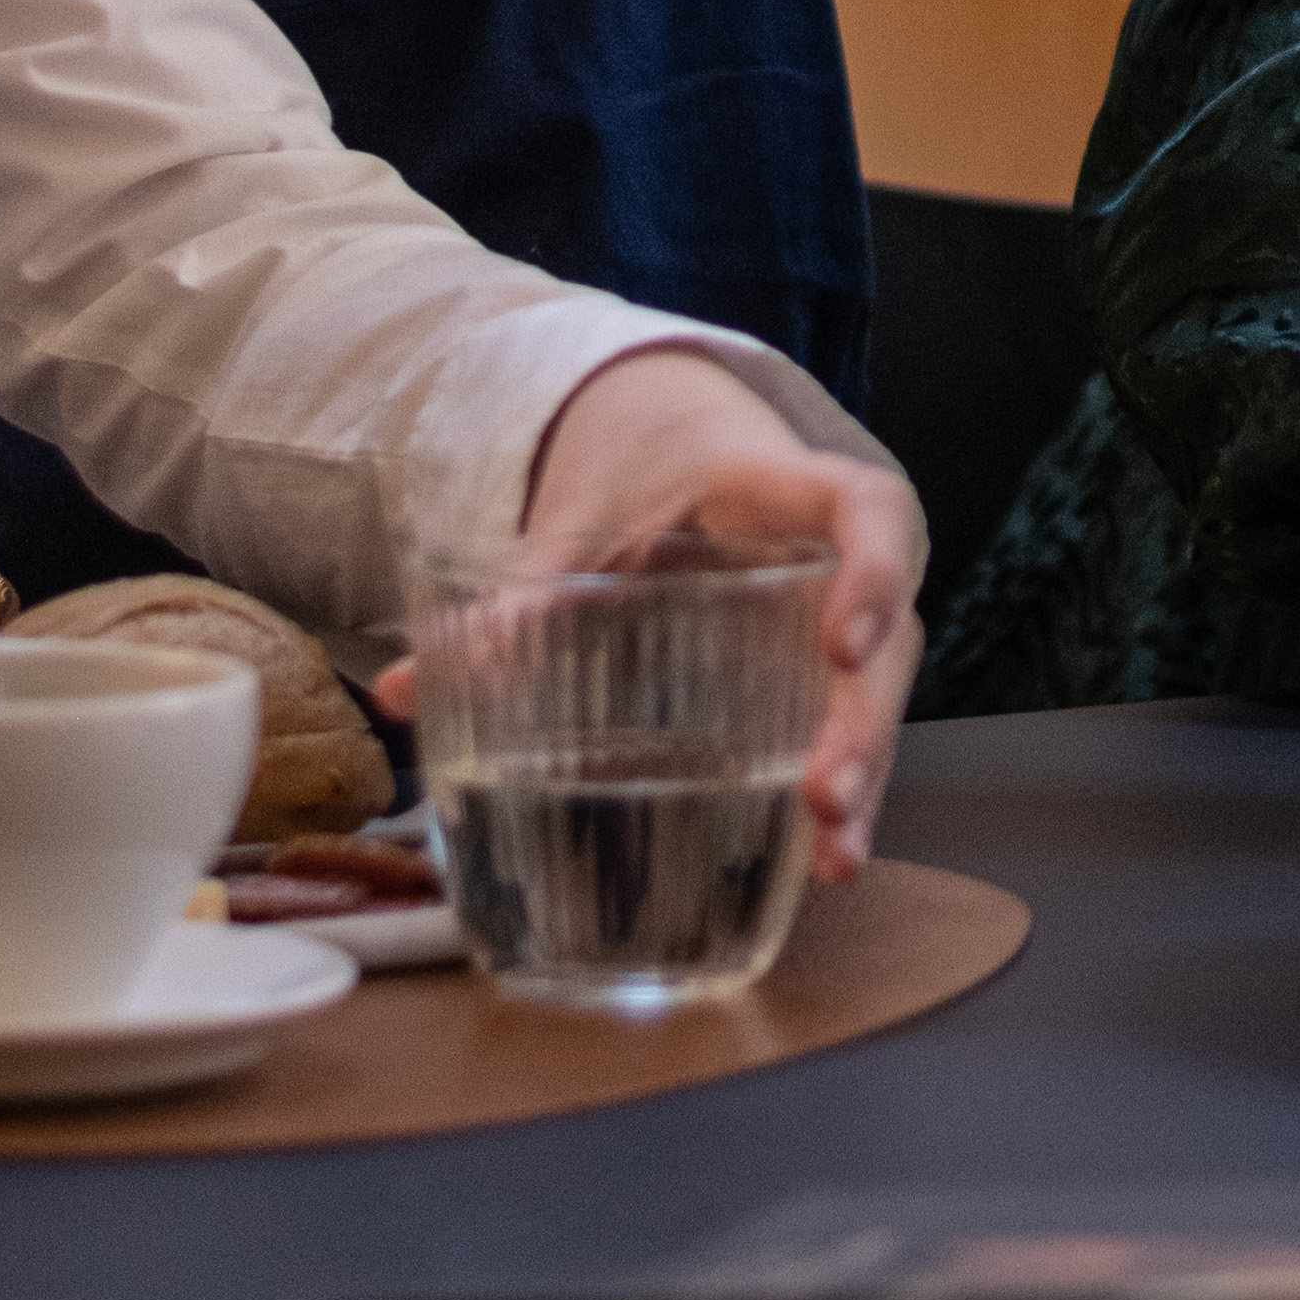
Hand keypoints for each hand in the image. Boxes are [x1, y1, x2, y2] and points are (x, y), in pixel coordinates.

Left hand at [506, 348, 925, 878]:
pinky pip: (853, 723)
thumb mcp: (582, 520)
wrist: (679, 438)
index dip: (875, 568)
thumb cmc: (643, 476)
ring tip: (836, 859)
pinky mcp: (824, 665)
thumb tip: (408, 688)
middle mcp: (838, 554)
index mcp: (783, 490)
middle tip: (825, 795)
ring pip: (882, 695)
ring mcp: (844, 613)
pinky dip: (845, 789)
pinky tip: (823, 861)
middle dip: (864, 721)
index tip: (842, 644)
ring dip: (866, 773)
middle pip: (892, 634)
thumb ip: (515, 596)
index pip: (864, 509)